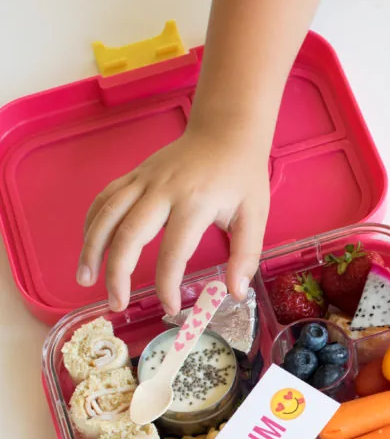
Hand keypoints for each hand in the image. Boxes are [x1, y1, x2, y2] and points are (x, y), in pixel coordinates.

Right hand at [77, 126, 269, 313]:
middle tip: (116, 304)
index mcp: (195, 202)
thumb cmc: (241, 175)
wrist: (226, 131)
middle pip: (128, 234)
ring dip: (92, 248)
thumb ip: (245, 256)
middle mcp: (163, 190)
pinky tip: (89, 246)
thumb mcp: (255, 216)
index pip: (173, 252)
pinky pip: (105, 198)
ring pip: (107, 213)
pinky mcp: (135, 174)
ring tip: (85, 279)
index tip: (169, 307)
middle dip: (117, 274)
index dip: (167, 284)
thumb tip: (236, 293)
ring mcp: (144, 179)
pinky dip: (92, 221)